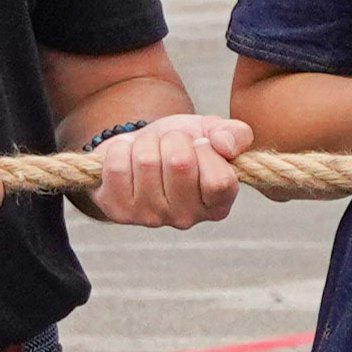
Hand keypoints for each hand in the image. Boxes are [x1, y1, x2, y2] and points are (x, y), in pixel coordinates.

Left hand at [79, 104, 252, 232]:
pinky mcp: (118, 211)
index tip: (199, 143)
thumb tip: (224, 145)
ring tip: (148, 149)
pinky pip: (116, 167)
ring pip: (146, 161)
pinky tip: (127, 157)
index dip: (206, 151)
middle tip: (168, 144)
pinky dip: (120, 149)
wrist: (140, 150)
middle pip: (179, 163)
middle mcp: (186, 218)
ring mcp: (150, 218)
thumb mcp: (212, 132)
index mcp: (217, 205)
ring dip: (145, 142)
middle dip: (171, 139)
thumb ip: (234, 134)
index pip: (219, 181)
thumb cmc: (181, 145)